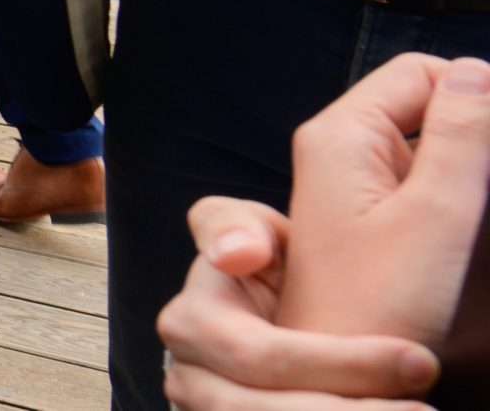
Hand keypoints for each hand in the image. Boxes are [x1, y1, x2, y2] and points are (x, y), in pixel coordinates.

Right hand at [160, 196, 440, 409]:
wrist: (257, 317)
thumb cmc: (261, 269)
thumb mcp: (247, 230)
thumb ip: (230, 224)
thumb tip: (238, 256)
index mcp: (191, 324)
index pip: (261, 357)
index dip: (342, 365)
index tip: (419, 360)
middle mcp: (189, 380)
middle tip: (428, 409)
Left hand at [277, 52, 489, 341]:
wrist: (343, 377)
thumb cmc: (379, 307)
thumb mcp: (436, 216)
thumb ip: (462, 138)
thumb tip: (477, 70)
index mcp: (342, 135)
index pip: (421, 73)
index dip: (475, 95)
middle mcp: (342, 152)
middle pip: (429, 109)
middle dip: (477, 137)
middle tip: (480, 199)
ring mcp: (358, 187)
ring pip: (435, 151)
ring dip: (472, 172)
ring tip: (472, 219)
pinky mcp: (378, 222)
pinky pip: (429, 188)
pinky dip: (461, 199)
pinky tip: (473, 229)